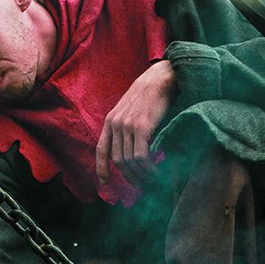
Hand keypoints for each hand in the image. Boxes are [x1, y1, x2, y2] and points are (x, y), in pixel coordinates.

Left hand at [96, 60, 175, 187]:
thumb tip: (134, 149)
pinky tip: (157, 173)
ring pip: (130, 161)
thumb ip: (127, 125)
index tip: (104, 183)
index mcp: (111, 120)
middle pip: (118, 160)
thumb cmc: (152, 93)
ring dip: (141, 176)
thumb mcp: (132, 108)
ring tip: (152, 182)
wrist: (163, 76)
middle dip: (129, 177)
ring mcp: (127, 125)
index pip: (101, 149)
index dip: (101, 168)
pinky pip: (141, 157)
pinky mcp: (141, 127)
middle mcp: (116, 123)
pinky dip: (148, 169)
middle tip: (142, 187)